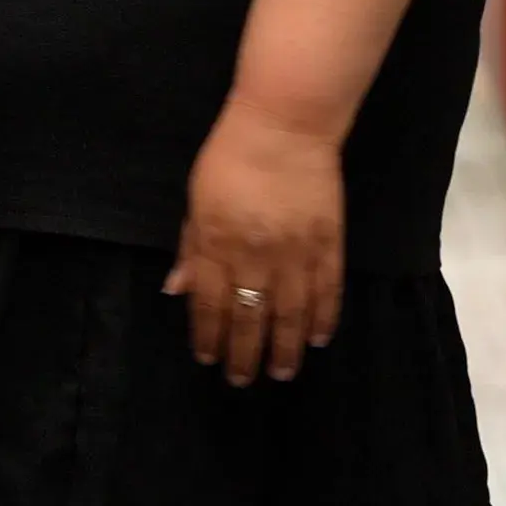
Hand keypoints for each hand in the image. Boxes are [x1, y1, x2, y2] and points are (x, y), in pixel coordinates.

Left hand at [164, 99, 345, 385]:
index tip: (208, 358)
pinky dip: (323, 318)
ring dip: (285, 348)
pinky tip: (317, 339)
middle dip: (244, 354)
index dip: (208, 335)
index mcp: (218, 244)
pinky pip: (327, 290)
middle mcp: (255, 255)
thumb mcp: (197, 200)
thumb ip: (191, 247)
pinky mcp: (327, 242)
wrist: (285, 124)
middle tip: (242, 380)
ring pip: (291, 314)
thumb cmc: (230, 157)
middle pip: (249, 318)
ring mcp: (295, 252)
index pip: (210, 304)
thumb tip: (178, 289)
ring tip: (283, 373)